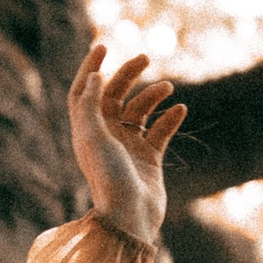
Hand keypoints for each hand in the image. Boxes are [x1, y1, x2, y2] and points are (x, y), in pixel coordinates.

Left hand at [68, 41, 184, 248]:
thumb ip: (90, 106)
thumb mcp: (94, 139)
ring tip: (167, 89)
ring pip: (140, 110)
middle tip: (145, 57)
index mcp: (86, 131)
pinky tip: (179, 109)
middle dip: (128, 74)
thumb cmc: (108, 178)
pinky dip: (169, 118)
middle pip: (114, 95)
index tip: (103, 46)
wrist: (129, 216)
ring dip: (153, 95)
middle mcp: (105, 136)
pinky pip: (160, 131)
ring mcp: (127, 147)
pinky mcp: (149, 159)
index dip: (89, 68)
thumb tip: (94, 76)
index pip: (83, 92)